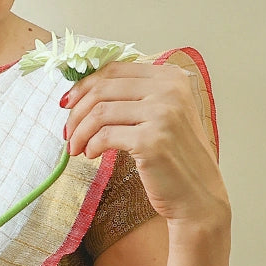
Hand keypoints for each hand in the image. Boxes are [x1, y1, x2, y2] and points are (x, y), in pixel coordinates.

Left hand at [60, 61, 230, 230]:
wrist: (197, 195)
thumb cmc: (174, 157)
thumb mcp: (160, 115)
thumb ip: (133, 97)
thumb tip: (82, 90)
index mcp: (171, 77)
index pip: (115, 70)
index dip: (85, 85)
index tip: (67, 103)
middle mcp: (170, 90)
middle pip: (103, 89)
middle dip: (76, 111)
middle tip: (67, 131)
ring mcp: (163, 113)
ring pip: (100, 112)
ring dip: (79, 132)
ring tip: (75, 148)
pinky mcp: (152, 140)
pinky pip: (105, 135)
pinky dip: (90, 145)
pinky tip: (90, 155)